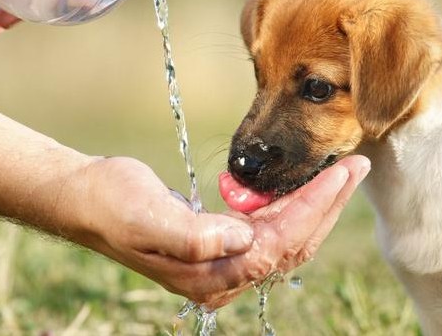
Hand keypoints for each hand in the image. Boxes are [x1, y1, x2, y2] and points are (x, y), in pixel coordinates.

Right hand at [77, 155, 369, 307]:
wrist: (85, 199)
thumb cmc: (110, 203)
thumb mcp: (144, 216)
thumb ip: (193, 236)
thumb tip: (241, 237)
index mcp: (206, 274)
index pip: (275, 244)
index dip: (312, 208)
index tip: (339, 173)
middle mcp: (220, 274)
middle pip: (291, 243)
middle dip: (327, 205)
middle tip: (357, 167)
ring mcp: (221, 260)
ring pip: (286, 236)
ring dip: (317, 203)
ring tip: (343, 172)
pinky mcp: (219, 242)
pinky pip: (270, 228)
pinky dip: (293, 204)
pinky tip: (306, 185)